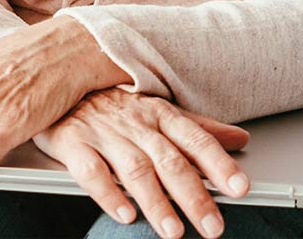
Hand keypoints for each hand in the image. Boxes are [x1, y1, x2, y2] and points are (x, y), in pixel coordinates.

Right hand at [33, 88, 249, 238]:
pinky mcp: (74, 143)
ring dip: (156, 202)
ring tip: (173, 231)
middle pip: (171, 162)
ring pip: (136, 169)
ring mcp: (106, 134)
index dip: (220, 165)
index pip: (198, 141)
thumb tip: (240, 139)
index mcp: (163, 115)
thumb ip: (200, 129)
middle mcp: (138, 124)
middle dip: (195, 196)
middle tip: (213, 226)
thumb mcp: (161, 111)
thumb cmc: (117, 103)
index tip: (240, 188)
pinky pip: (92, 171)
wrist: (62, 79)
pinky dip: (109, 194)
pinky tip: (124, 214)